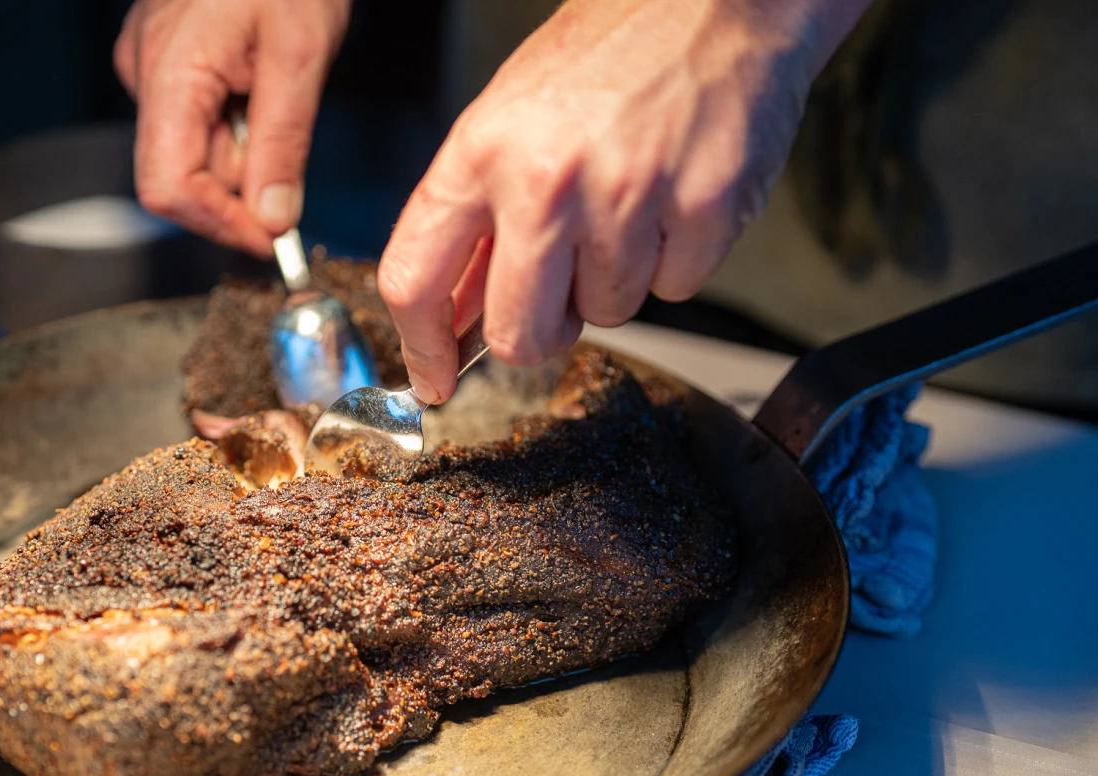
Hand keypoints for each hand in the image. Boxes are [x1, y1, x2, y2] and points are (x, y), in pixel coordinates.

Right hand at [114, 0, 351, 256]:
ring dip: (243, 151)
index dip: (219, 224)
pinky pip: (195, 119)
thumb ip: (283, 145)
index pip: (168, 189)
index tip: (270, 239)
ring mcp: (149, 66)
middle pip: (183, 174)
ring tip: (277, 96)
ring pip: (193, 149)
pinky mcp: (164, 61)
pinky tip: (259, 84)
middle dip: (240, 185)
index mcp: (169, 74)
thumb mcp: (300, 58)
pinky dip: (234, 123)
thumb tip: (273, 220)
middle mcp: (144, 73)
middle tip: (291, 161)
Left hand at [377, 0, 871, 402]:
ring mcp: (628, 198)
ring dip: (615, 281)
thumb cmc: (608, 55)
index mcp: (481, 153)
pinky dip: (675, 261)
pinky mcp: (703, 210)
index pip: (415, 279)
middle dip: (536, 333)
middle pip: (516, 336)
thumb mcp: (506, 123)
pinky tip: (671, 199)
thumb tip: (453, 319)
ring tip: (626, 205)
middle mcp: (546, 181)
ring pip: (606, 315)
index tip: (434, 376)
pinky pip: (674, 291)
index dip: (421, 347)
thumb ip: (474, 222)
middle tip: (558, 293)